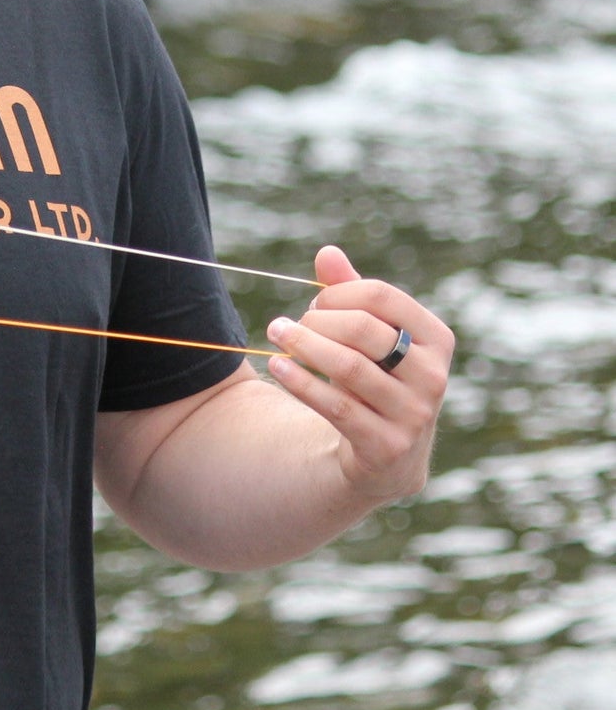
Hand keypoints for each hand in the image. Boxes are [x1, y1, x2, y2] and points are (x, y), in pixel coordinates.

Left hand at [265, 245, 453, 504]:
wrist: (386, 457)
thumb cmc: (376, 377)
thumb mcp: (368, 336)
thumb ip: (349, 292)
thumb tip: (327, 253)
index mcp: (435, 339)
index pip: (382, 295)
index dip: (339, 292)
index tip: (315, 303)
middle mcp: (434, 376)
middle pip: (363, 329)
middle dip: (316, 320)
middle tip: (286, 324)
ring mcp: (414, 414)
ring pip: (348, 367)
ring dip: (302, 346)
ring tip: (275, 334)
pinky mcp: (387, 446)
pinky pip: (337, 407)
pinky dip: (301, 382)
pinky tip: (277, 366)